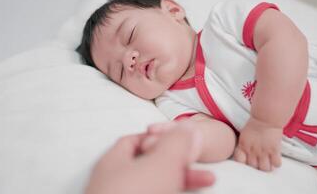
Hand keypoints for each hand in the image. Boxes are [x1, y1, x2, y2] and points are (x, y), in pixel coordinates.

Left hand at [85, 127, 214, 193]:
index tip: (179, 138)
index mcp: (113, 162)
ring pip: (155, 184)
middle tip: (196, 163)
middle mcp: (115, 182)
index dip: (158, 136)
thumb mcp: (160, 163)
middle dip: (178, 162)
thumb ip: (174, 143)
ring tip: (203, 182)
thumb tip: (186, 128)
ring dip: (181, 181)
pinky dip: (173, 193)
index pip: (134, 140)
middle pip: (149, 164)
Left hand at [233, 117, 281, 170]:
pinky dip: (276, 163)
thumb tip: (244, 150)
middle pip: (253, 167)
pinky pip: (276, 164)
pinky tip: (275, 159)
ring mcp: (263, 151)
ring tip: (268, 163)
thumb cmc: (255, 122)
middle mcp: (252, 150)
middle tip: (259, 162)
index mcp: (243, 145)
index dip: (243, 163)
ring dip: (267, 166)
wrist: (266, 117)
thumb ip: (244, 143)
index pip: (240, 161)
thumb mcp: (244, 134)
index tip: (247, 161)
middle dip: (256, 165)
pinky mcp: (274, 150)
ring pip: (264, 168)